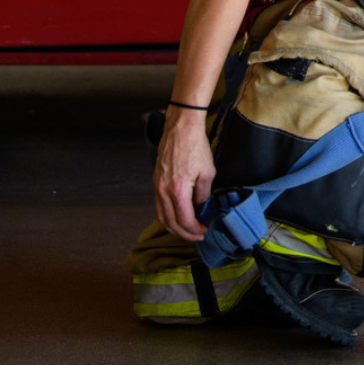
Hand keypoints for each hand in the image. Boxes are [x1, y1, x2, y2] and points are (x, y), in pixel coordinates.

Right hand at [155, 107, 215, 242]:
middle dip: (184, 233)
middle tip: (196, 236)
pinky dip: (167, 215)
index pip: (185, 220)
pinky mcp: (155, 181)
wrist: (181, 128)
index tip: (204, 231)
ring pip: (161, 216)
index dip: (195, 230)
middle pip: (170, 223)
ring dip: (173, 227)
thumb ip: (203, 194)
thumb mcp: (208, 172)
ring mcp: (157, 186)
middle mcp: (163, 191)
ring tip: (186, 230)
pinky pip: (158, 205)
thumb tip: (201, 207)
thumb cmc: (195, 146)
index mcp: (178, 190)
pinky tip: (177, 216)